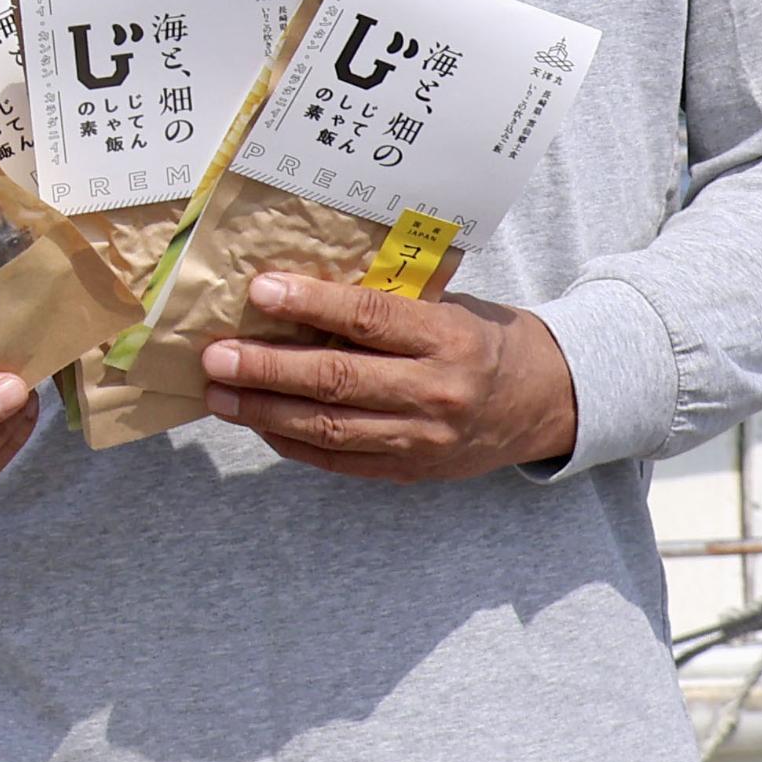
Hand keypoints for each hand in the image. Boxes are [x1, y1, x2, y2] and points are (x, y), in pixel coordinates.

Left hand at [200, 271, 578, 481]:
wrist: (544, 402)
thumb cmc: (481, 339)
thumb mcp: (447, 305)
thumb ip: (386, 303)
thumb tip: (297, 289)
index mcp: (447, 337)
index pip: (370, 318)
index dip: (312, 303)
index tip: (261, 289)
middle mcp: (436, 392)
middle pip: (339, 380)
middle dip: (269, 368)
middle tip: (217, 355)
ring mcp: (422, 439)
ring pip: (331, 429)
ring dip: (266, 412)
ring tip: (219, 394)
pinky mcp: (410, 472)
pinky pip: (339, 462)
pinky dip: (292, 443)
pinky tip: (257, 423)